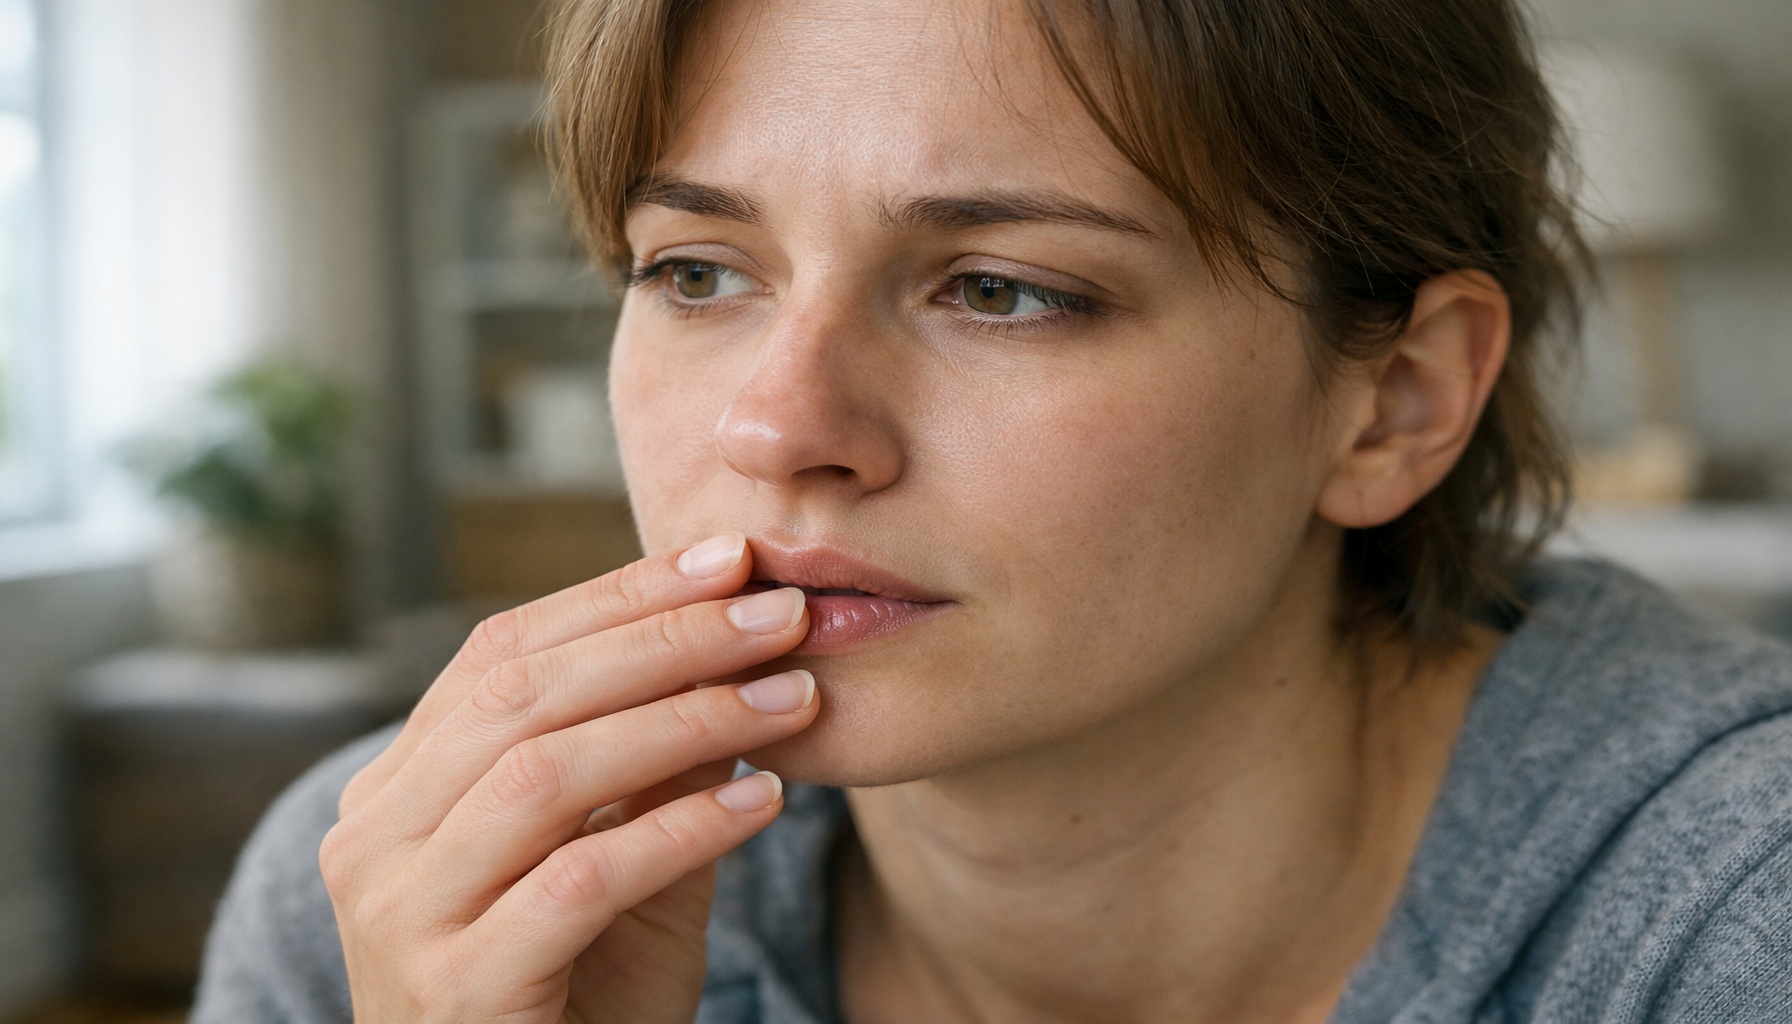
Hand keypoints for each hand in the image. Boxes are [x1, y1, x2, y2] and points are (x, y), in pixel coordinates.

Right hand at [319, 534, 816, 1022]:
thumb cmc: (576, 992)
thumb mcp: (621, 861)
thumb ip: (655, 766)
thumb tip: (734, 643)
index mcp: (400, 787)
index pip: (504, 653)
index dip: (620, 597)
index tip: (731, 561)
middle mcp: (375, 837)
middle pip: (524, 696)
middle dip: (666, 641)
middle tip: (779, 615)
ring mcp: (401, 913)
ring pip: (546, 774)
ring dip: (685, 721)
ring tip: (791, 699)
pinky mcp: (456, 987)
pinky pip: (579, 882)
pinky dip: (679, 831)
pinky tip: (760, 802)